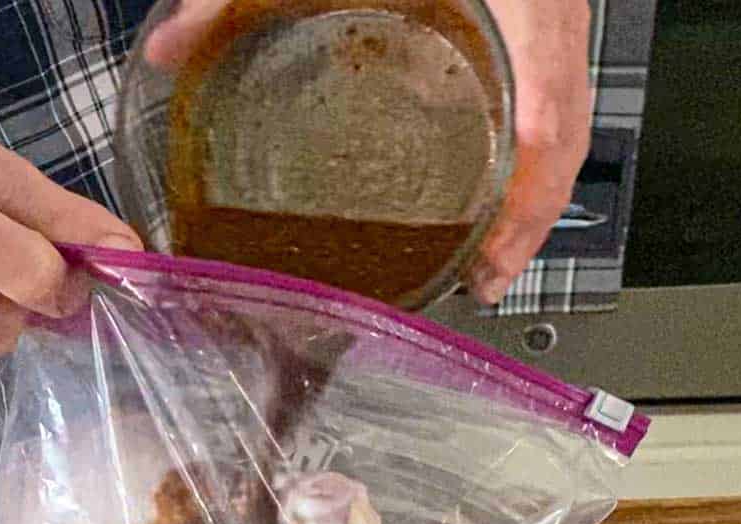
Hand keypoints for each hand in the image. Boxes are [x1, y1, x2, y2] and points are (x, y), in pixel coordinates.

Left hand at [145, 0, 591, 306]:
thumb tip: (168, 49)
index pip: (549, 87)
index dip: (531, 181)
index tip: (498, 244)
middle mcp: (545, 1)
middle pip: (569, 125)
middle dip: (531, 214)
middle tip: (487, 278)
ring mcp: (552, 12)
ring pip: (571, 116)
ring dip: (535, 194)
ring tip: (491, 259)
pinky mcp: (540, 18)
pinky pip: (558, 95)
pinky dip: (534, 154)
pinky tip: (497, 193)